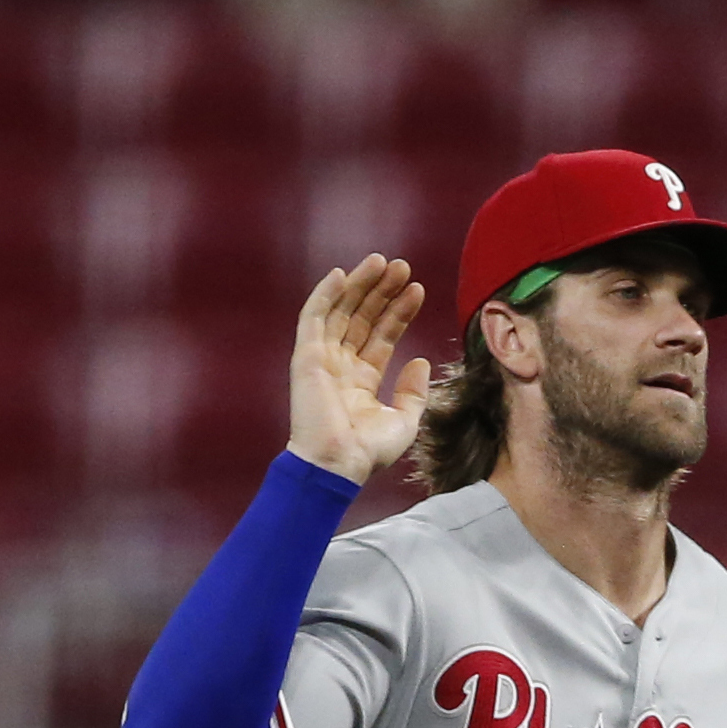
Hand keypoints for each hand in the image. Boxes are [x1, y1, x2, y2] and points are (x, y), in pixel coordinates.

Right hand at [289, 254, 429, 484]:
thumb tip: (420, 361)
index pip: (382, 335)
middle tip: (402, 266)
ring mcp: (322, 359)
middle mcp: (340, 365)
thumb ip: (413, 391)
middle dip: (382, 291)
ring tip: (383, 262)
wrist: (337, 465)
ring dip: (360, 285)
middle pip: (363, 318)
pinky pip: (313, 318)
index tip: (418, 290)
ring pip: (341, 311)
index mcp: (361, 379)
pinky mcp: (306, 357)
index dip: (399, 312)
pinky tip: (342, 274)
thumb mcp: (404, 420)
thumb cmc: (368, 452)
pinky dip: (325, 294)